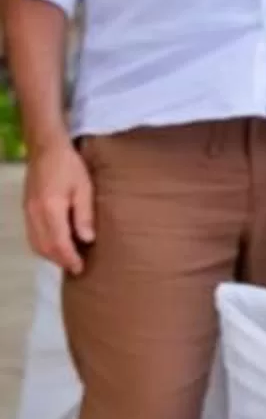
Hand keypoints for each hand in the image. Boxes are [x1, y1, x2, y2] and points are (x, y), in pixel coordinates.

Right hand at [23, 139, 93, 276]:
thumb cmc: (70, 166)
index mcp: (50, 209)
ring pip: (35, 243)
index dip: (69, 258)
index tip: (80, 268)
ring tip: (67, 260)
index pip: (58, 243)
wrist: (46, 149)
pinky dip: (42, 245)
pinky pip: (32, 235)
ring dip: (50, 255)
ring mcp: (27, 212)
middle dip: (60, 260)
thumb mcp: (85, 188)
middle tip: (76, 268)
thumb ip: (84, 215)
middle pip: (44, 247)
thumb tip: (87, 240)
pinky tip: (55, 246)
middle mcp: (35, 214)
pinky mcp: (26, 209)